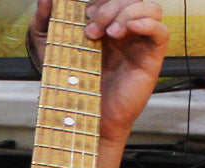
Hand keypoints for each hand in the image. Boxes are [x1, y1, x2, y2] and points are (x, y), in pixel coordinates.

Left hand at [27, 0, 168, 167]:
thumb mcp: (49, 52)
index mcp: (105, 24)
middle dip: (108, 9)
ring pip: (149, 6)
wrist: (84, 119)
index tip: (84, 14)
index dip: (101, 0)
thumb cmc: (70, 87)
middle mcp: (124, 30)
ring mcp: (139, 43)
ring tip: (110, 33)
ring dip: (128, 12)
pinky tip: (128, 29)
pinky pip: (161, 31)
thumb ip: (43, 24)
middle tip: (91, 32)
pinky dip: (148, 23)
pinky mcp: (150, 58)